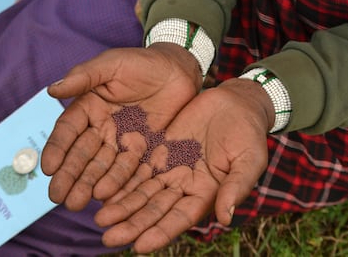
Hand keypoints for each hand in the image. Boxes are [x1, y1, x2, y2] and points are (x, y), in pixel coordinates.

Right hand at [41, 43, 201, 210]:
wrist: (177, 71)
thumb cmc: (142, 62)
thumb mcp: (111, 64)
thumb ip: (84, 77)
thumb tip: (52, 90)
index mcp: (89, 107)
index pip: (68, 131)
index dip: (58, 149)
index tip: (49, 168)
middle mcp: (101, 127)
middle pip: (82, 154)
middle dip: (70, 176)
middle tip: (58, 197)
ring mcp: (121, 140)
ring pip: (102, 166)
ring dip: (89, 185)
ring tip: (77, 204)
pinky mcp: (142, 149)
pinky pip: (128, 169)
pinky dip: (118, 183)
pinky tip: (106, 199)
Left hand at [95, 78, 273, 252]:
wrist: (235, 105)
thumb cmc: (248, 135)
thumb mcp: (249, 160)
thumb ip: (236, 187)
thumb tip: (225, 216)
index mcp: (205, 194)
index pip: (180, 219)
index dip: (161, 232)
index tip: (139, 246)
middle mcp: (183, 186)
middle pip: (154, 209)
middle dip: (132, 224)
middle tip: (107, 237)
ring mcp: (170, 169)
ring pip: (141, 190)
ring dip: (121, 204)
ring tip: (98, 217)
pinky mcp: (159, 150)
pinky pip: (137, 166)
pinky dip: (121, 178)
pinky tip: (103, 188)